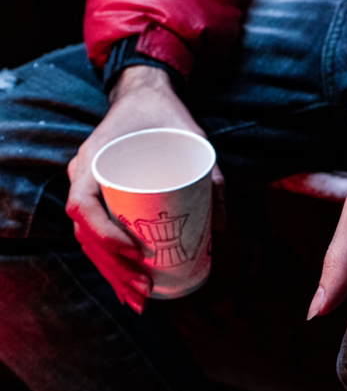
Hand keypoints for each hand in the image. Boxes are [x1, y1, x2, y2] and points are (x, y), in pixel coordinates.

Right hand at [66, 66, 224, 312]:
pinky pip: (94, 233)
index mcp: (94, 159)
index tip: (135, 251)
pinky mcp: (97, 195)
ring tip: (138, 297)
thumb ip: (214, 181)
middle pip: (85, 233)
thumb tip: (221, 230)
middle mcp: (82, 175)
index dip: (105, 234)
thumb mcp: (196, 141)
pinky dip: (108, 261)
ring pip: (87, 240)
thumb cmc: (166, 118)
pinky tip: (125, 284)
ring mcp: (86, 186)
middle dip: (113, 267)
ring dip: (110, 272)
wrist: (145, 94)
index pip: (83, 205)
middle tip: (145, 288)